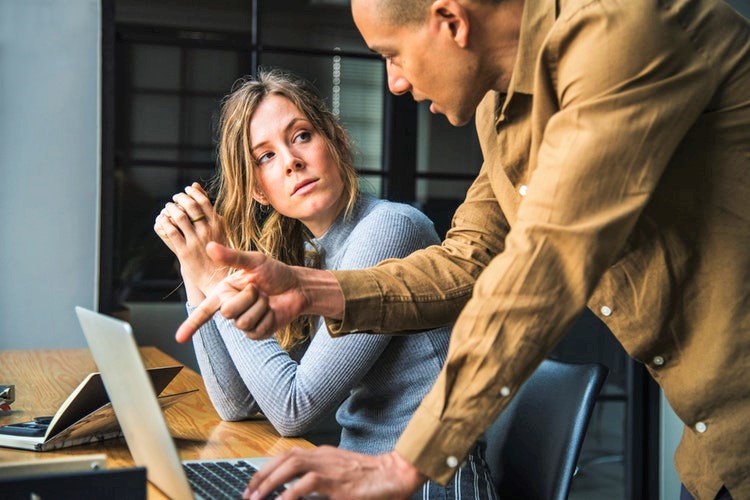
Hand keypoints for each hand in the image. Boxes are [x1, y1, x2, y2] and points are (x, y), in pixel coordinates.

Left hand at [154, 183, 227, 302]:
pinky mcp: (185, 252)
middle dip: (180, 199)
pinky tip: (163, 220)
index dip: (192, 192)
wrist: (217, 278)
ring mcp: (196, 241)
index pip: (203, 201)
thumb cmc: (219, 251)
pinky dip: (165, 223)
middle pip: (190, 206)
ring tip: (168, 208)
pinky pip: (171, 232)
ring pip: (179, 217)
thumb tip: (196, 185)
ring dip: (170, 209)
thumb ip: (207, 208)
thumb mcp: (219, 228)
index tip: (186, 190)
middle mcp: (208, 231)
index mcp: (218, 224)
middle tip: (175, 199)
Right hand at [175, 242, 315, 342]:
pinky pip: (257, 331)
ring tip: (267, 299)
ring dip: (260, 307)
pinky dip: (268, 318)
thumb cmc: (275, 272)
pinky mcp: (257, 333)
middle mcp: (231, 308)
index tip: (178, 338)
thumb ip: (232, 257)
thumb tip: (209, 246)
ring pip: (243, 322)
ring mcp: (244, 322)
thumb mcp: (255, 261)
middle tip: (259, 289)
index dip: (191, 325)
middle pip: (228, 312)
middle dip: (248, 297)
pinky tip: (272, 311)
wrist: (297, 287)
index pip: (204, 310)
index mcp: (224, 292)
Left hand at [243, 447, 425, 499]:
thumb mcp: (342, 474)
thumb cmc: (372, 477)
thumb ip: (321, 478)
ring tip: (256, 499)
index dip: (267, 468)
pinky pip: (308, 484)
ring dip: (270, 482)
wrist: (396, 474)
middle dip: (262, 475)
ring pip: (292, 465)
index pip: (288, 455)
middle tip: (247, 494)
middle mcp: (324, 456)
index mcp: (324, 454)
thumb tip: (298, 492)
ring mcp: (330, 467)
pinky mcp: (338, 483)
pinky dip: (290, 494)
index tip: (253, 484)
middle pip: (285, 458)